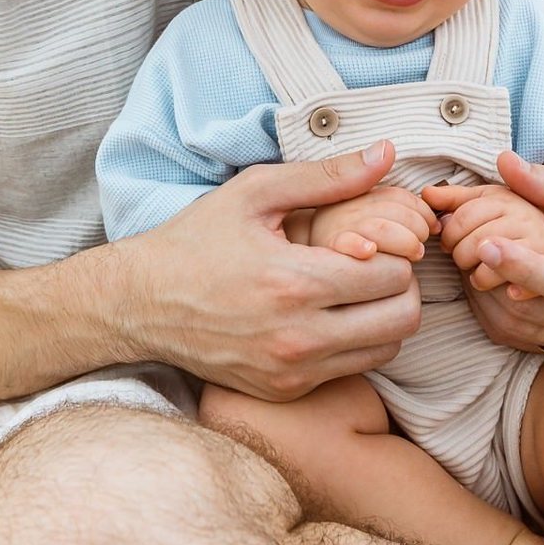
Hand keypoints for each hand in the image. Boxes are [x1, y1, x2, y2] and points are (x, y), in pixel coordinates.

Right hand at [124, 140, 421, 399]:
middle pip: (403, 319)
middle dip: (400, 285)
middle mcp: (298, 337)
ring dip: (384, 316)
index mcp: (293, 283)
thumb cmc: (197, 240)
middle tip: (375, 263)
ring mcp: (293, 372)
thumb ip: (327, 176)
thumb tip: (387, 152)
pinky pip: (352, 370)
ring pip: (387, 350)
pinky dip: (356, 341)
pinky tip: (330, 313)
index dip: (395, 249)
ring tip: (356, 288)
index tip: (373, 237)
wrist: (140, 304)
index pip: (393, 274)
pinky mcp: (286, 391)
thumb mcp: (255, 192)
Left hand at [423, 151, 543, 356]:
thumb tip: (505, 164)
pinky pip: (535, 342)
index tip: (487, 246)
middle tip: (465, 247)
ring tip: (474, 260)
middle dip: (503, 282)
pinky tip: (490, 281)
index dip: (529, 270)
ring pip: (536, 333)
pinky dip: (506, 314)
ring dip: (498, 300)